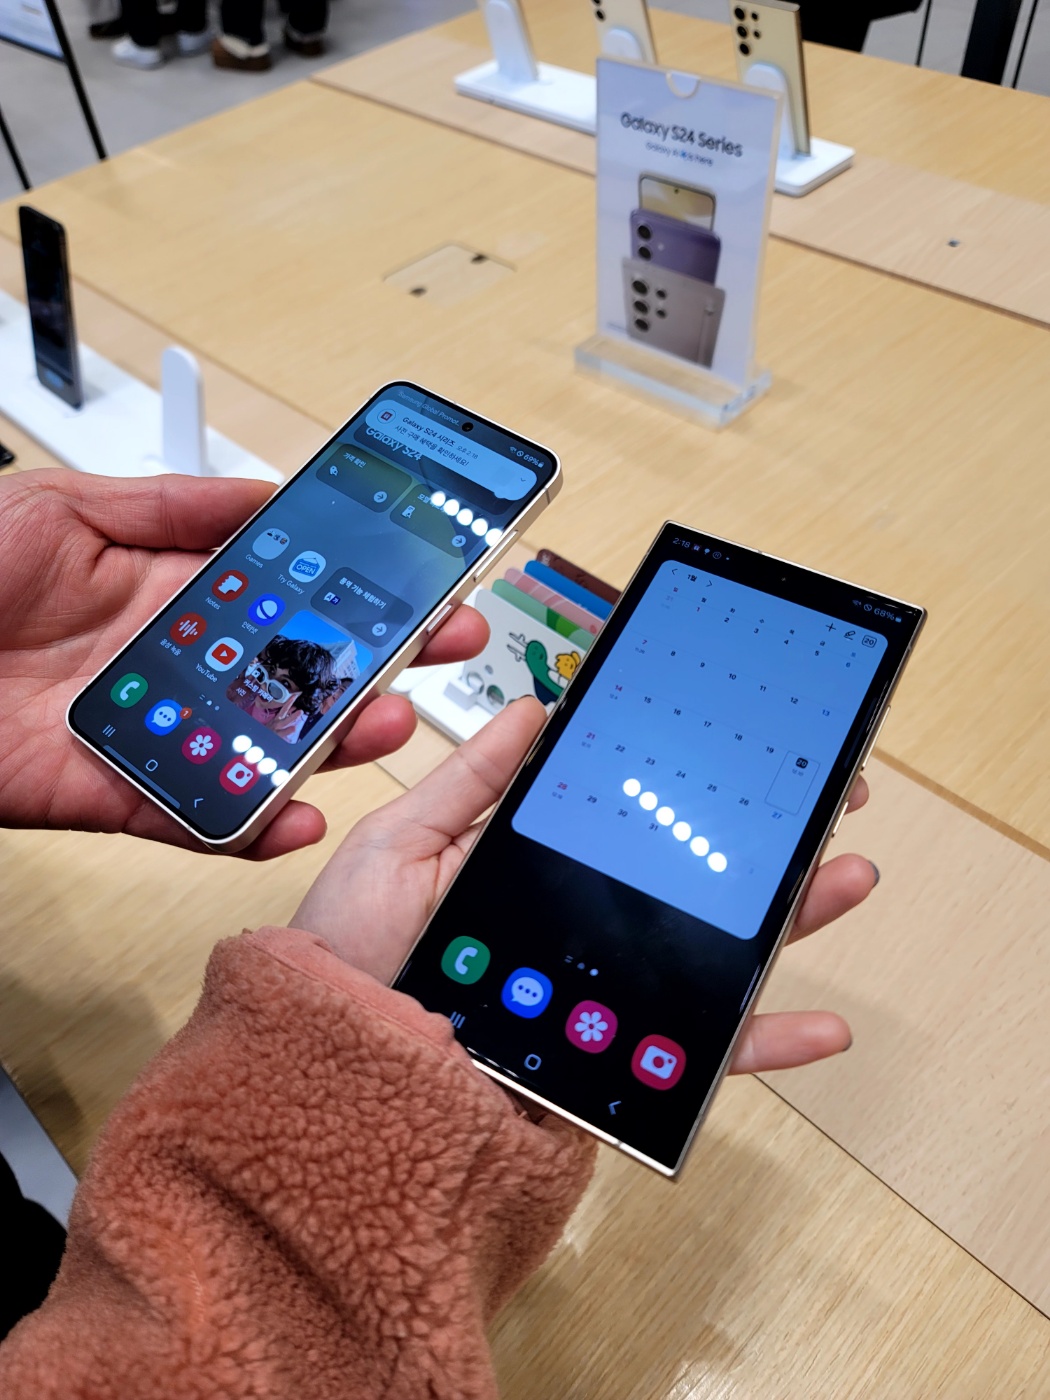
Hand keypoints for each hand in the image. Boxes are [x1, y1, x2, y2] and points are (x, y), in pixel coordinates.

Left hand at [0, 470, 487, 858]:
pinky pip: (195, 817)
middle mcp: (175, 662)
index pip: (285, 593)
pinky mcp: (113, 794)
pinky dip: (251, 825)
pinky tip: (303, 812)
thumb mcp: (66, 507)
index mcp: (168, 589)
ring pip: (263, 744)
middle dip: (373, 661)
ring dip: (332, 740)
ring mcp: (154, 730)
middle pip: (292, 671)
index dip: (353, 588)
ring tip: (386, 720)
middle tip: (443, 647)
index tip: (416, 579)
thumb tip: (270, 495)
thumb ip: (174, 506)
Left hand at [294, 697, 875, 1073]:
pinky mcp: (612, 1065)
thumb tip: (534, 706)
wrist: (327, 1080)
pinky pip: (698, 1056)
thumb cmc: (345, 957)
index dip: (690, 786)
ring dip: (791, 922)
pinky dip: (765, 1041)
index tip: (742, 745)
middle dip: (763, 842)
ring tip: (847, 875)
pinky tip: (823, 1024)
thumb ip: (470, 781)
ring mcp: (602, 999)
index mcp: (534, 871)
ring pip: (712, 956)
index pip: (631, 819)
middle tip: (826, 797)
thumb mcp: (398, 846)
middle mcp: (579, 931)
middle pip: (690, 882)